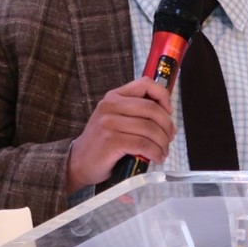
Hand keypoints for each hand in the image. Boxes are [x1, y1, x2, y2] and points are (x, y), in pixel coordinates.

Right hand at [65, 77, 175, 193]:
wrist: (78, 162)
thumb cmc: (102, 142)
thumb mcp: (115, 118)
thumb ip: (135, 112)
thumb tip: (166, 116)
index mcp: (114, 96)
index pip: (145, 84)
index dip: (163, 96)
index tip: (168, 111)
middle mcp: (110, 105)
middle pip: (152, 109)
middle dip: (167, 126)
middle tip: (169, 138)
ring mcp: (109, 123)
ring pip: (150, 129)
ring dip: (162, 143)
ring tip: (163, 152)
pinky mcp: (111, 141)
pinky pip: (143, 144)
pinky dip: (155, 153)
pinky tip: (156, 158)